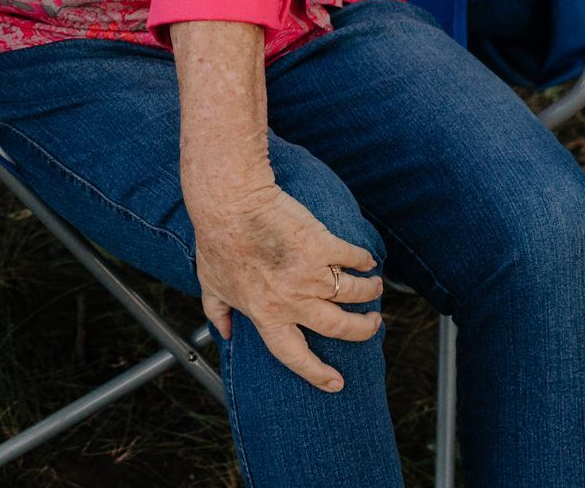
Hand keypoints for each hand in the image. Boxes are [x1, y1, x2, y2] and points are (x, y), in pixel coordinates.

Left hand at [191, 181, 383, 392]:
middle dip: (362, 329)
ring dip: (369, 291)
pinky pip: (353, 258)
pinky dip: (364, 260)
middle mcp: (291, 300)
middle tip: (373, 324)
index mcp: (266, 314)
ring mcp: (309, 274)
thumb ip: (217, 311)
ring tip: (374, 286)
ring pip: (353, 293)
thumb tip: (223, 333)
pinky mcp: (322, 246)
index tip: (336, 383)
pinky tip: (366, 260)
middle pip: (339, 327)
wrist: (228, 202)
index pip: (294, 355)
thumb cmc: (216, 240)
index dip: (316, 373)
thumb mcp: (210, 282)